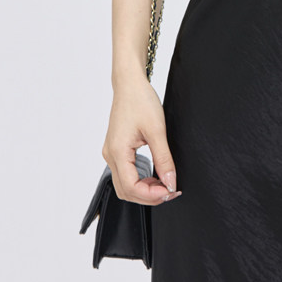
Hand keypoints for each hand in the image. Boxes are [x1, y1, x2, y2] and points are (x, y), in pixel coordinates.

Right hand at [102, 75, 181, 203]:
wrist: (129, 84)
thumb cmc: (140, 101)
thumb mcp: (157, 130)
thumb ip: (164, 159)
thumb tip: (170, 182)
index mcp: (117, 152)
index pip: (131, 187)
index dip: (152, 195)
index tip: (171, 191)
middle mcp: (110, 155)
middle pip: (126, 191)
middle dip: (148, 196)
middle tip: (170, 190)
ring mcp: (111, 153)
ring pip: (124, 185)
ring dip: (144, 190)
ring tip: (164, 183)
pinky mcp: (116, 149)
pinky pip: (125, 174)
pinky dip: (139, 180)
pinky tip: (155, 175)